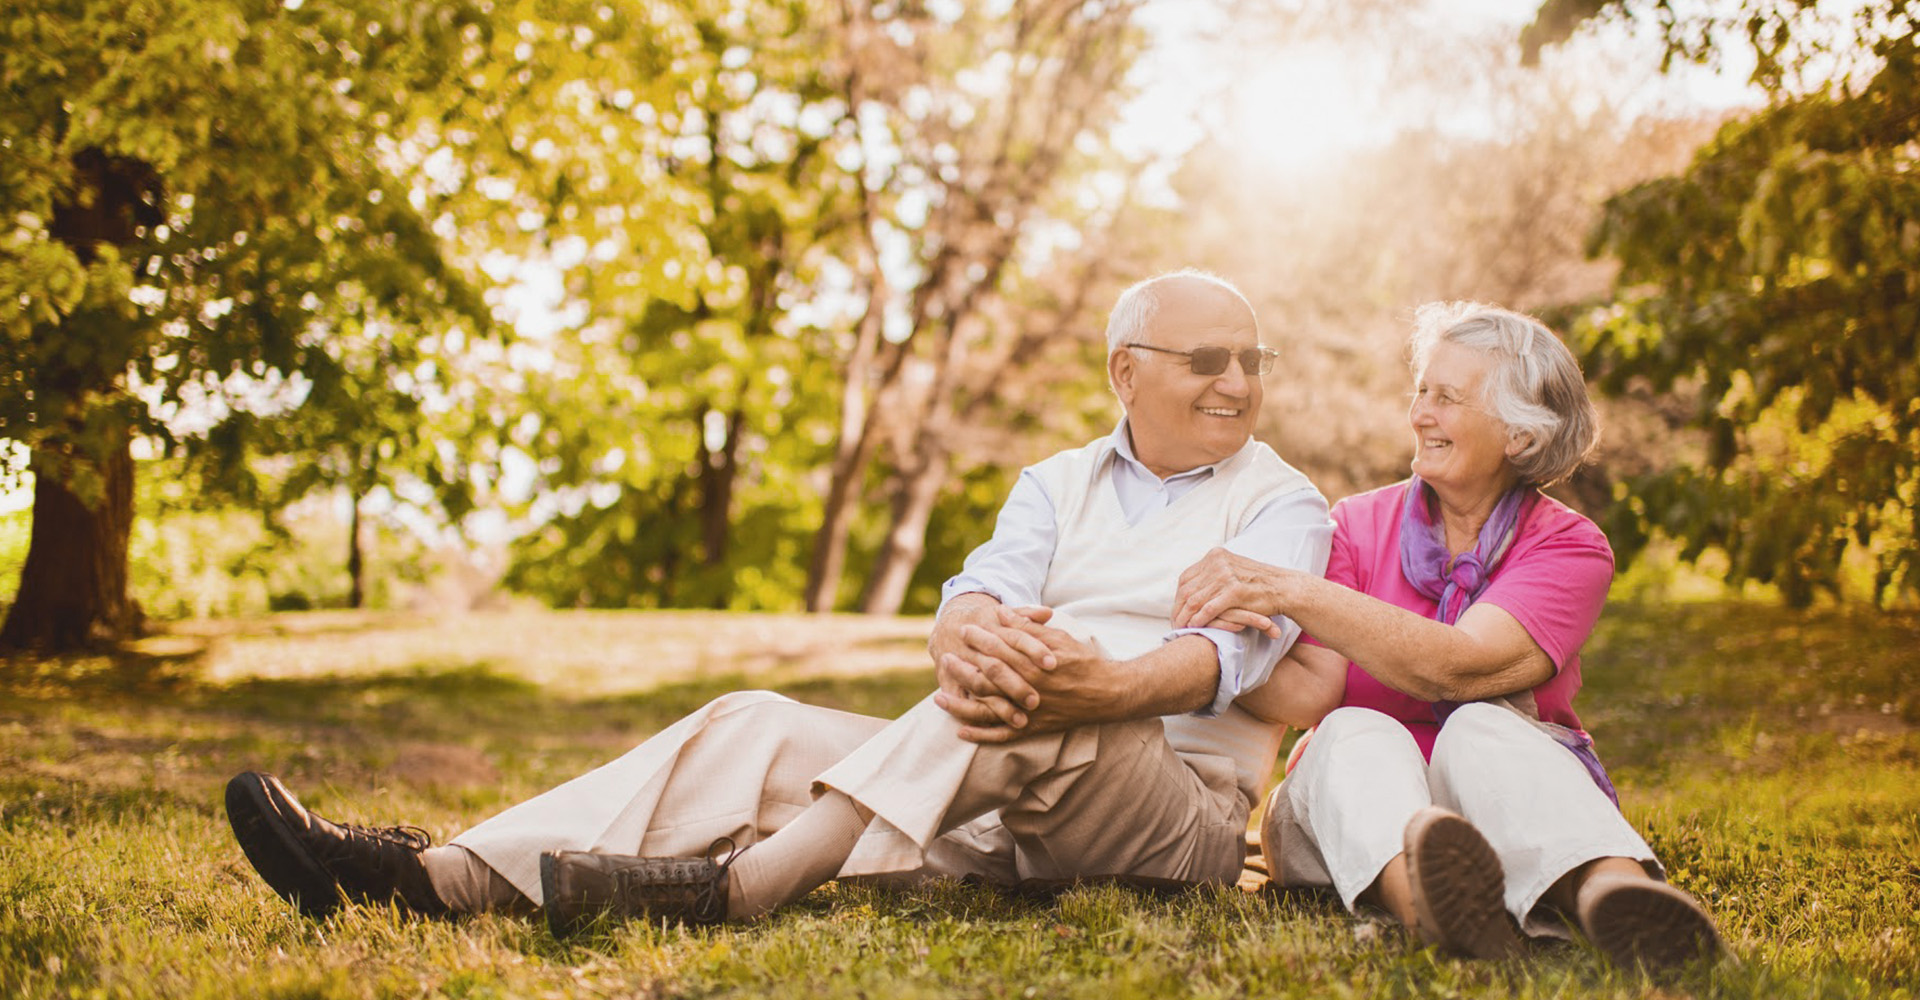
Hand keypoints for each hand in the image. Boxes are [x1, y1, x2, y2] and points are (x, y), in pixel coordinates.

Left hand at [947, 612, 1121, 743]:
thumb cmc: (1083, 661)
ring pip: (989, 709)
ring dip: (961, 704)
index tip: (964, 630)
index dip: (980, 639)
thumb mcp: (1058, 638)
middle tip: (946, 657)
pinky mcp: (1033, 728)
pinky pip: (1002, 735)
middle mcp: (1029, 689)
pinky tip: (960, 731)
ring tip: (938, 697)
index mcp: (1034, 665)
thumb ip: (1027, 628)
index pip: (1000, 649)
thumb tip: (1001, 613)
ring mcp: (1029, 711)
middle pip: (988, 678)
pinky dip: (980, 735)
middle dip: (964, 667)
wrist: (1107, 693)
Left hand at [1173, 548, 1291, 636]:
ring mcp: (1226, 576)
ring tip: (1181, 628)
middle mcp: (1218, 562)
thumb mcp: (1232, 569)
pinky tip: (1195, 627)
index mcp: (1215, 555)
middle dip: (1178, 609)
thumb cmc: (1257, 583)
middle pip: (1187, 589)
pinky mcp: (1235, 592)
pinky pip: (1208, 608)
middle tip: (1174, 623)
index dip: (1178, 596)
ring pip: (1195, 600)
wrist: (1284, 587)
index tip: (1177, 610)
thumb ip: (1212, 573)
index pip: (1186, 577)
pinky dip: (1199, 619)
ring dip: (1185, 617)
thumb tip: (1189, 585)